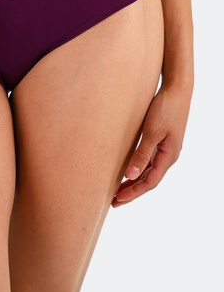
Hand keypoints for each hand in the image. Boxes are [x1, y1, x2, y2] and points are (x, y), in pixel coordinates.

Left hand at [112, 82, 192, 206]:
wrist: (177, 91)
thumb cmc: (164, 109)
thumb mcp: (151, 132)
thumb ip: (142, 154)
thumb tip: (131, 175)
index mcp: (168, 156)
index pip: (149, 182)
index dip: (133, 192)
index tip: (117, 200)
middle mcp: (168, 156)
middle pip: (149, 180)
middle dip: (132, 191)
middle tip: (114, 201)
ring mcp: (166, 149)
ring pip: (148, 171)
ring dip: (134, 181)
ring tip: (118, 190)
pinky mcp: (161, 141)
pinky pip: (149, 161)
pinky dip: (138, 169)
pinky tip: (128, 170)